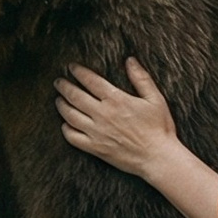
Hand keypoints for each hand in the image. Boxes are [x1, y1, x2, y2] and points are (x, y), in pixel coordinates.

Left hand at [55, 58, 183, 180]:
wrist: (157, 157)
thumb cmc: (159, 128)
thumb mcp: (155, 99)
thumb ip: (141, 78)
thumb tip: (130, 60)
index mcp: (116, 100)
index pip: (90, 81)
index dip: (78, 72)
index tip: (71, 67)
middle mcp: (102, 114)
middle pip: (75, 96)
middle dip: (64, 86)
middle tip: (58, 82)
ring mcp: (96, 132)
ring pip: (70, 116)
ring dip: (61, 105)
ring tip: (59, 100)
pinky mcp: (95, 148)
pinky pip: (73, 137)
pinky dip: (66, 129)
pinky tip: (65, 124)